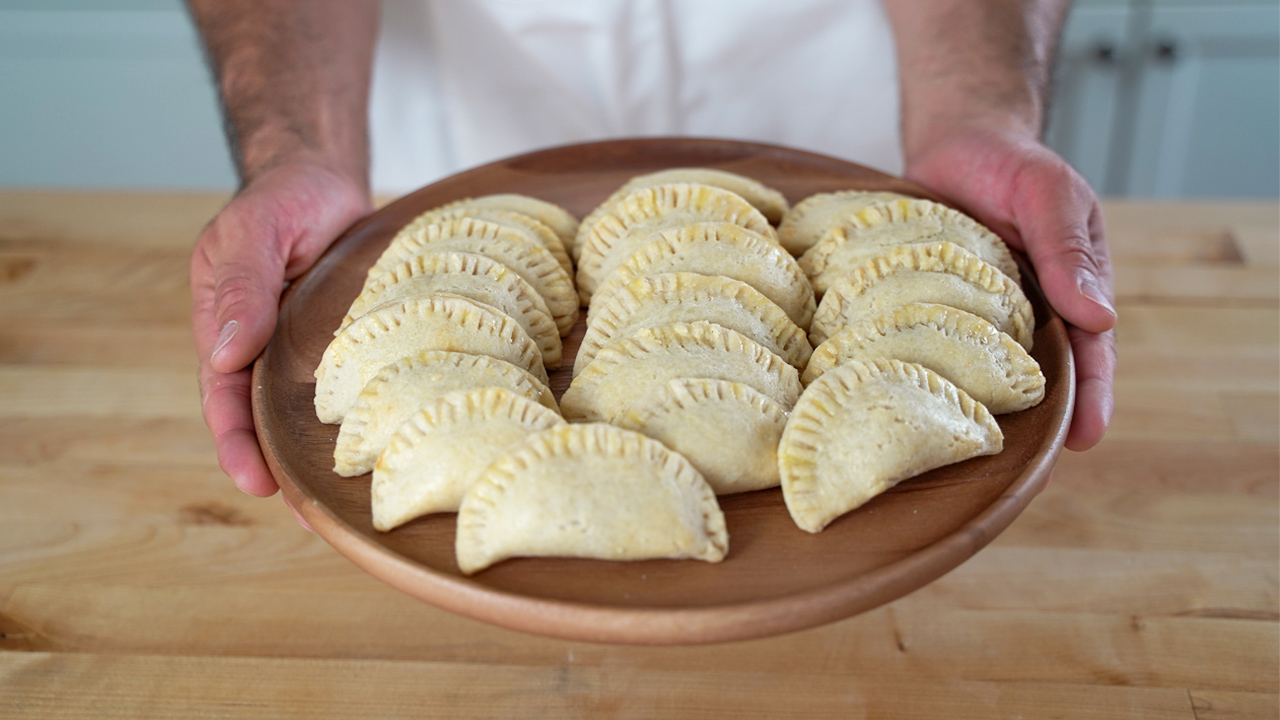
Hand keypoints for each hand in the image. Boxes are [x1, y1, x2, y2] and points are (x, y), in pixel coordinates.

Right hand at [191, 161, 370, 504]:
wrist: (326, 179)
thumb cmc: (282, 200)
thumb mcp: (254, 232)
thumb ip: (240, 289)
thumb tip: (226, 356)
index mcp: (228, 331)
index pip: (223, 399)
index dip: (236, 444)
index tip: (256, 483)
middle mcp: (267, 352)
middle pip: (267, 422)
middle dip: (285, 472)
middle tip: (312, 519)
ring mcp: (311, 353)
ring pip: (314, 415)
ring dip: (327, 457)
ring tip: (353, 506)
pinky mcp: (354, 347)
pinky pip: (360, 388)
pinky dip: (369, 419)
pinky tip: (395, 445)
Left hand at [903, 125, 1117, 450]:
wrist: (955, 144)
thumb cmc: (1012, 166)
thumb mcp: (1049, 195)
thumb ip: (1068, 250)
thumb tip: (1101, 318)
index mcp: (1069, 295)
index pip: (1090, 357)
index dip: (1089, 400)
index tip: (1083, 440)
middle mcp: (1024, 317)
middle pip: (1033, 382)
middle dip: (1029, 426)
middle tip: (1019, 474)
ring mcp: (975, 319)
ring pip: (977, 375)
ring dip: (969, 409)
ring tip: (954, 452)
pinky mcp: (928, 311)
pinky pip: (927, 347)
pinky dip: (919, 372)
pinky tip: (898, 400)